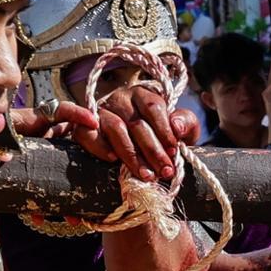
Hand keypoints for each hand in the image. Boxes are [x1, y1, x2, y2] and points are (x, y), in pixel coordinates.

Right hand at [16, 87, 199, 180]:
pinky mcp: (84, 126)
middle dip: (153, 150)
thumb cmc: (162, 136)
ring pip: (115, 129)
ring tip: (146, 175)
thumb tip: (177, 127)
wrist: (140, 148)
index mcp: (144, 95)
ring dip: (131, 154)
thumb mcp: (180, 129)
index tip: (174, 151)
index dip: (164, 130)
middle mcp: (121, 99)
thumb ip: (185, 123)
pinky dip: (99, 146)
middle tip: (165, 171)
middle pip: (136, 123)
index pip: (153, 108)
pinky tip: (112, 160)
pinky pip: (87, 134)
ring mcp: (101, 111)